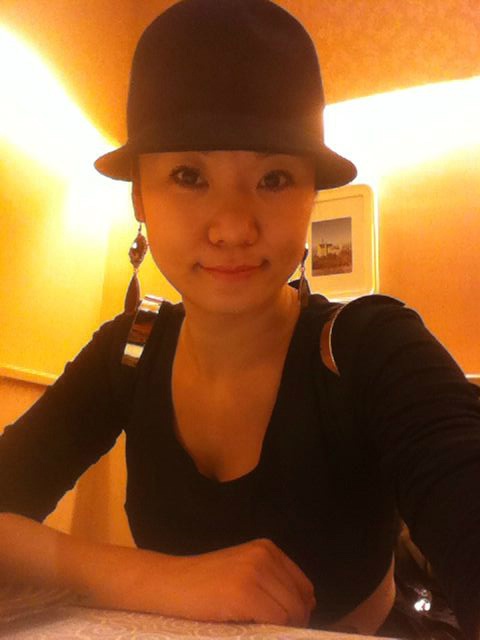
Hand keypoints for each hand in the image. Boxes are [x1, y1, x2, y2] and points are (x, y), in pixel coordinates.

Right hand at [112, 538, 315, 626]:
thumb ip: (272, 582)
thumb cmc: (204, 585)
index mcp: (267, 549)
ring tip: (256, 629)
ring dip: (280, 629)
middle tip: (268, 631)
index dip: (298, 610)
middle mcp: (265, 555)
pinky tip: (248, 629)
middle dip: (292, 623)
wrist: (168, 583)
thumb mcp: (243, 571)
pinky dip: (269, 632)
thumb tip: (306, 607)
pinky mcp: (244, 593)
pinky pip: (275, 621)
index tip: (282, 624)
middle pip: (300, 601)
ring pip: (291, 612)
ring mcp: (255, 572)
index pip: (304, 586)